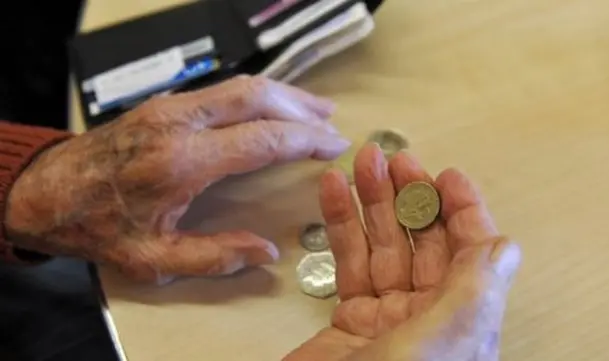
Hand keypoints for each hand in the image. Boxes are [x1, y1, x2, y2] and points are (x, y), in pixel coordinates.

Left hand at [6, 75, 350, 282]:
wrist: (49, 192)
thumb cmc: (99, 225)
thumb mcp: (153, 260)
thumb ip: (214, 258)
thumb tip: (265, 252)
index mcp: (181, 162)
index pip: (261, 138)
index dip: (304, 140)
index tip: (332, 145)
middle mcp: (178, 123)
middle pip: (256, 98)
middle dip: (301, 108)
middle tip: (331, 123)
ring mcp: (170, 107)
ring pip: (240, 85)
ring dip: (282, 95)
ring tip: (313, 109)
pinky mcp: (164, 104)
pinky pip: (222, 89)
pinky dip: (256, 95)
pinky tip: (270, 106)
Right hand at [284, 144, 520, 360]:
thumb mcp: (443, 340)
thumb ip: (474, 289)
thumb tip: (505, 246)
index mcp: (461, 321)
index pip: (470, 252)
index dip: (461, 210)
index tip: (444, 175)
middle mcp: (429, 317)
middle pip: (421, 242)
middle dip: (406, 196)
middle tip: (392, 160)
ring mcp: (386, 318)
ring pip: (380, 247)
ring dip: (369, 203)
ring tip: (359, 166)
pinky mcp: (348, 322)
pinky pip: (346, 265)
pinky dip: (339, 227)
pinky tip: (333, 196)